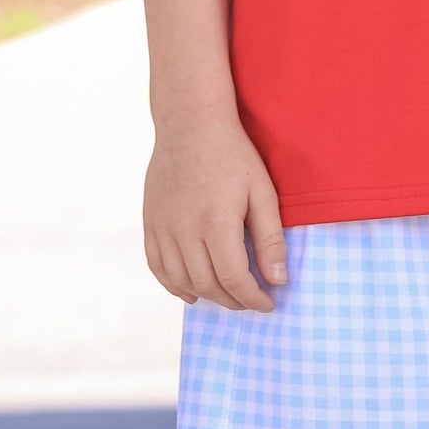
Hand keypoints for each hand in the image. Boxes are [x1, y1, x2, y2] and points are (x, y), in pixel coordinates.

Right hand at [143, 114, 289, 309]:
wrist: (191, 124)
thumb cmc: (233, 155)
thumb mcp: (262, 192)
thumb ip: (270, 238)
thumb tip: (278, 280)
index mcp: (216, 222)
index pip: (234, 279)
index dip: (253, 298)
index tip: (268, 303)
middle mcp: (185, 230)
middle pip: (208, 284)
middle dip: (234, 300)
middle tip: (252, 299)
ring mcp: (163, 228)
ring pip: (182, 280)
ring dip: (207, 296)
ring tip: (228, 295)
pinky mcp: (150, 223)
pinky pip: (157, 267)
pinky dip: (175, 286)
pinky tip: (192, 292)